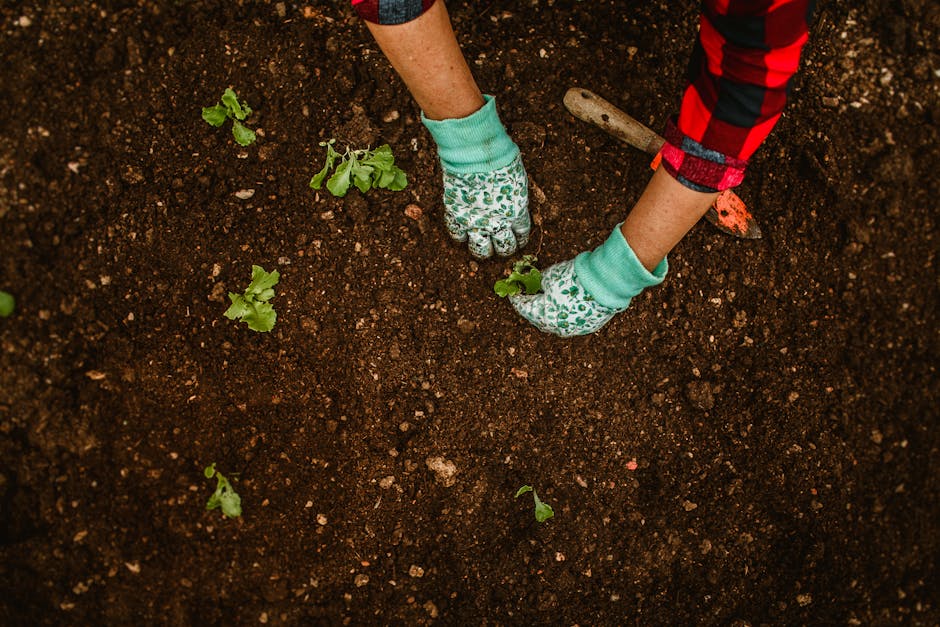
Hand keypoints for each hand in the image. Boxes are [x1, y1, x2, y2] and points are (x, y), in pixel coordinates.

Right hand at [441, 155, 530, 257]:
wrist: (475, 154)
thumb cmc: (500, 159)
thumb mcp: (518, 179)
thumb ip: (516, 197)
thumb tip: (513, 203)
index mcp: (517, 213)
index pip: (521, 235)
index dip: (520, 239)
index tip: (518, 239)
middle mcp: (498, 223)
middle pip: (504, 248)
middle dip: (504, 249)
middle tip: (501, 246)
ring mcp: (476, 222)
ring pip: (480, 250)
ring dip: (483, 250)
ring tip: (482, 246)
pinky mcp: (456, 216)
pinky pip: (457, 235)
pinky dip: (460, 236)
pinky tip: (462, 232)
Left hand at [509, 225, 668, 336]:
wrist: (606, 281)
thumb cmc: (574, 277)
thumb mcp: (549, 276)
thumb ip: (536, 283)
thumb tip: (531, 284)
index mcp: (542, 316)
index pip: (523, 307)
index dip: (517, 298)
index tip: (513, 291)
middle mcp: (556, 328)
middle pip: (538, 318)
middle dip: (532, 306)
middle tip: (529, 295)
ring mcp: (573, 329)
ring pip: (555, 322)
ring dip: (548, 311)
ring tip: (546, 298)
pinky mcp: (588, 327)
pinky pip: (571, 321)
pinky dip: (564, 313)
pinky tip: (564, 303)